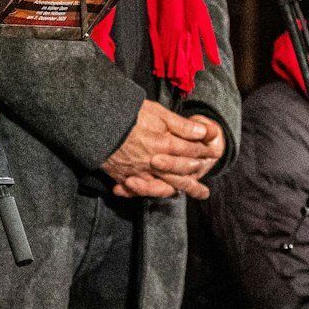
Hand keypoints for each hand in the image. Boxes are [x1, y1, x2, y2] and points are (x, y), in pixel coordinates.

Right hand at [101, 101, 220, 199]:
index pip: (190, 150)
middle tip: (205, 186)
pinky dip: (147, 193)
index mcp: (164, 144)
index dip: (204, 151)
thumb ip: (181, 125)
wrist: (94, 120)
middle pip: (180, 172)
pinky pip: (138, 190)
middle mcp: (153, 162)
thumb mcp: (157, 113)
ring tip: (190, 196)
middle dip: (195, 177)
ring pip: (163, 186)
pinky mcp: (122, 175)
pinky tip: (155, 194)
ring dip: (178, 191)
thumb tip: (205, 131)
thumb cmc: (128, 113)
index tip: (214, 152)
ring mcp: (138, 171)